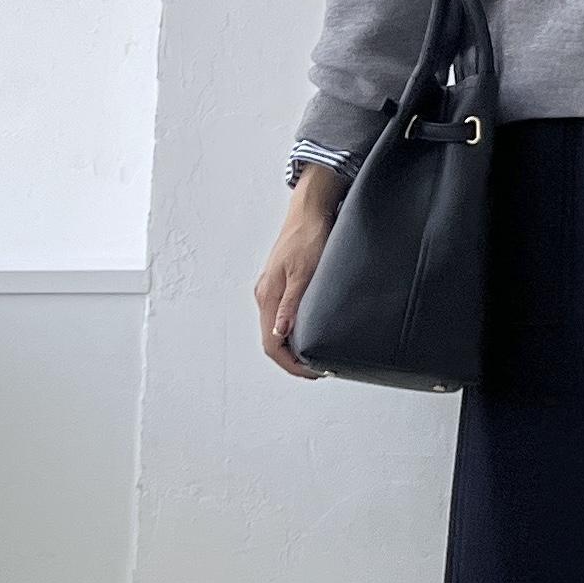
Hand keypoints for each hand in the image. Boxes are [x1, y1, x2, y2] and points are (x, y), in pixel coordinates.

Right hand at [255, 177, 342, 377]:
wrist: (309, 210)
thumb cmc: (308, 236)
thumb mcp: (304, 273)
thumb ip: (291, 304)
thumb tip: (280, 333)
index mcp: (267, 295)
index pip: (271, 344)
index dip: (291, 364)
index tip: (312, 372)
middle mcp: (265, 295)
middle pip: (272, 340)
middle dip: (293, 360)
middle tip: (318, 368)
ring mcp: (272, 289)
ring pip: (277, 328)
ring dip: (293, 346)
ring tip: (316, 355)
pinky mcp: (281, 282)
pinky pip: (282, 315)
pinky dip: (294, 330)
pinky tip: (310, 331)